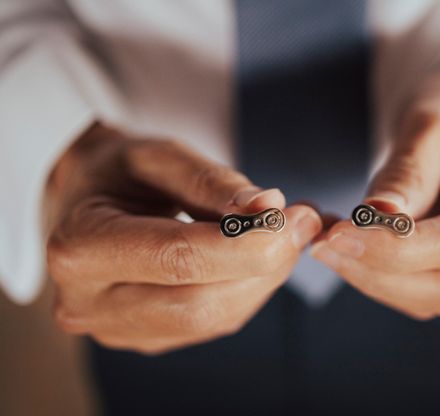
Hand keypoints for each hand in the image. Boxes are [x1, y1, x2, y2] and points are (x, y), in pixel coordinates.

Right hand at [46, 123, 320, 352]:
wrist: (93, 199)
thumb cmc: (123, 171)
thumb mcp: (161, 156)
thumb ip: (212, 183)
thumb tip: (269, 207)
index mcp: (79, 247)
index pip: (176, 258)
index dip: (246, 243)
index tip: (295, 216)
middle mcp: (88, 302)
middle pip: (198, 303)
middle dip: (265, 264)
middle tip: (305, 222)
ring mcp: (116, 329)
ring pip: (213, 319)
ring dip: (266, 278)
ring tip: (291, 232)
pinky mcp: (147, 337)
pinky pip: (214, 323)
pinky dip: (251, 288)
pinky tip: (266, 255)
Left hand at [312, 63, 439, 319]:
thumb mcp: (436, 120)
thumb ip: (410, 170)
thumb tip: (375, 218)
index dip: (398, 247)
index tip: (340, 236)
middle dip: (378, 271)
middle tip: (321, 244)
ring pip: (428, 298)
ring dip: (370, 276)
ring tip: (323, 239)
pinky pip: (415, 289)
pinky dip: (373, 272)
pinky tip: (340, 243)